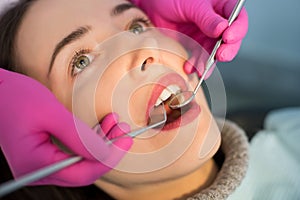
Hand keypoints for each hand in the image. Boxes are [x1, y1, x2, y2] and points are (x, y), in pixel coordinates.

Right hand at [0, 69, 132, 185]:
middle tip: (124, 131)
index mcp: (35, 164)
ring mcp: (40, 166)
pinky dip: (90, 142)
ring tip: (115, 124)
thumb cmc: (15, 97)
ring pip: (81, 163)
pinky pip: (73, 155)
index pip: (83, 173)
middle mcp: (37, 171)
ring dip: (101, 144)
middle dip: (108, 151)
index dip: (109, 158)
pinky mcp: (44, 156)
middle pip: (84, 171)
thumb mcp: (51, 113)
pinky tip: (101, 128)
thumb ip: (78, 136)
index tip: (126, 140)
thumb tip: (105, 153)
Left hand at [131, 0, 247, 76]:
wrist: (153, 7)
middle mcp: (218, 23)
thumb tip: (222, 29)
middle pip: (230, 40)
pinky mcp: (195, 45)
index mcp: (222, 6)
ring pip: (214, 52)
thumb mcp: (192, 5)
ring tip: (202, 68)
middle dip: (227, 50)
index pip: (238, 18)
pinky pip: (199, 58)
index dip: (237, 29)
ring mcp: (206, 36)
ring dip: (209, 62)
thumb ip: (206, 17)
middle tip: (220, 56)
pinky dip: (196, 65)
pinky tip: (190, 67)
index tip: (228, 37)